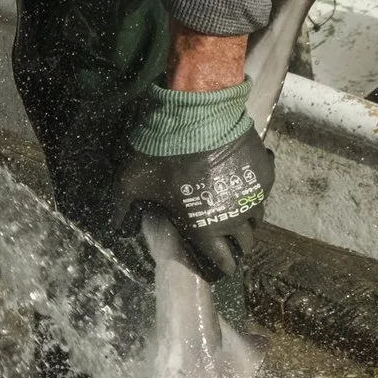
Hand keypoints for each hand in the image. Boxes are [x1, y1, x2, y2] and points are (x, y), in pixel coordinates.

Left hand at [113, 33, 268, 276]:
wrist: (197, 113)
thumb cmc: (162, 153)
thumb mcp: (132, 183)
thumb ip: (121, 208)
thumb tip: (112, 228)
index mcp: (205, 228)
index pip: (222, 261)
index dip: (221, 265)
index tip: (220, 263)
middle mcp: (234, 217)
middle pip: (245, 243)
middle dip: (237, 245)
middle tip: (228, 239)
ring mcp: (254, 194)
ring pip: (258, 219)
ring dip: (248, 220)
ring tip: (236, 214)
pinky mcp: (266, 171)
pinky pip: (264, 191)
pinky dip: (256, 191)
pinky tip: (243, 183)